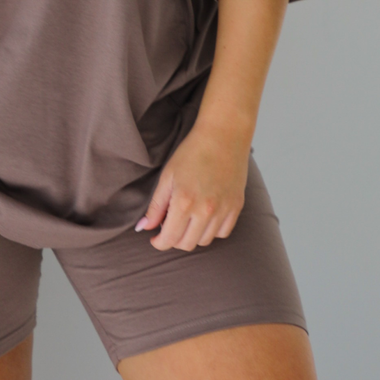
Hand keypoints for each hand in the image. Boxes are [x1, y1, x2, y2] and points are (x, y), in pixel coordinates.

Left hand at [134, 119, 250, 250]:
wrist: (223, 135)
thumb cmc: (192, 153)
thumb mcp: (167, 177)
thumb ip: (155, 206)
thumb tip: (143, 228)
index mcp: (184, 203)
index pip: (169, 239)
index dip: (159, 243)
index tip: (155, 237)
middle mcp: (206, 210)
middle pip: (186, 244)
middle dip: (174, 239)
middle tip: (170, 225)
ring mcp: (224, 210)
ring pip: (204, 241)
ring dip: (192, 235)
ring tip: (187, 218)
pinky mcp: (236, 206)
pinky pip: (223, 232)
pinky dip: (211, 230)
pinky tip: (204, 217)